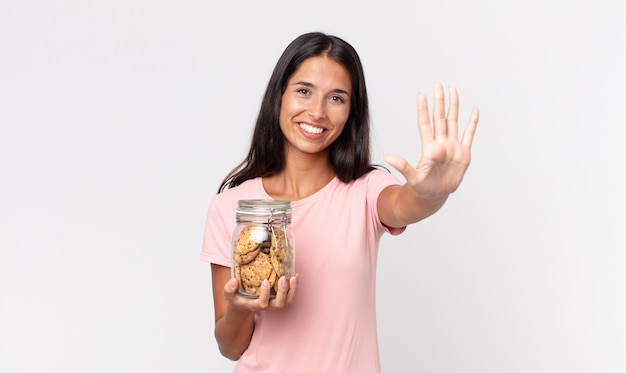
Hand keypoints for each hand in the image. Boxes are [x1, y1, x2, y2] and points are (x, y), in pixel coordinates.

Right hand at [222, 275, 298, 310]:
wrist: (242, 306)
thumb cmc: (235, 299)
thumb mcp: (228, 295)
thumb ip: (228, 289)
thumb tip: (234, 281)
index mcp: (254, 305)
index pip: (263, 304)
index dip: (265, 294)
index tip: (265, 281)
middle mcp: (267, 305)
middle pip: (279, 304)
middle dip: (283, 292)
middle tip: (283, 278)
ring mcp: (273, 301)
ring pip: (288, 301)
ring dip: (293, 290)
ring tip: (294, 277)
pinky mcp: (278, 296)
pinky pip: (290, 295)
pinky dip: (294, 286)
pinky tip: (296, 275)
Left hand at [384, 82, 478, 200]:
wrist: (435, 196)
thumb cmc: (422, 188)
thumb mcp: (412, 178)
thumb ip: (402, 166)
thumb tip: (387, 156)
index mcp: (429, 148)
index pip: (425, 124)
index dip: (423, 110)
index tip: (421, 95)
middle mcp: (441, 143)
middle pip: (440, 118)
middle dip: (439, 101)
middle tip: (437, 84)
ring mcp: (452, 147)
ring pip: (453, 121)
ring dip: (453, 106)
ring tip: (453, 90)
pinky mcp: (463, 153)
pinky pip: (469, 135)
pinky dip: (472, 123)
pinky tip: (474, 110)